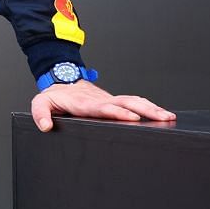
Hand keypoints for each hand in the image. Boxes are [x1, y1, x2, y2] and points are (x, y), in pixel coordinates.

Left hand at [29, 79, 174, 131]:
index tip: (132, 117)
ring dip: (151, 108)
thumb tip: (46, 127)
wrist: (62, 82)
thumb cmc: (54, 95)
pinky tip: (161, 114)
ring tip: (169, 116)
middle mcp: (101, 100)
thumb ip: (41, 114)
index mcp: (85, 103)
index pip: (104, 108)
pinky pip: (133, 102)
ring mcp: (109, 100)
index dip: (118, 112)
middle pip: (127, 103)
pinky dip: (148, 107)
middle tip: (163, 117)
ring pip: (134, 101)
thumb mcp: (41, 103)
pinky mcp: (113, 102)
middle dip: (145, 110)